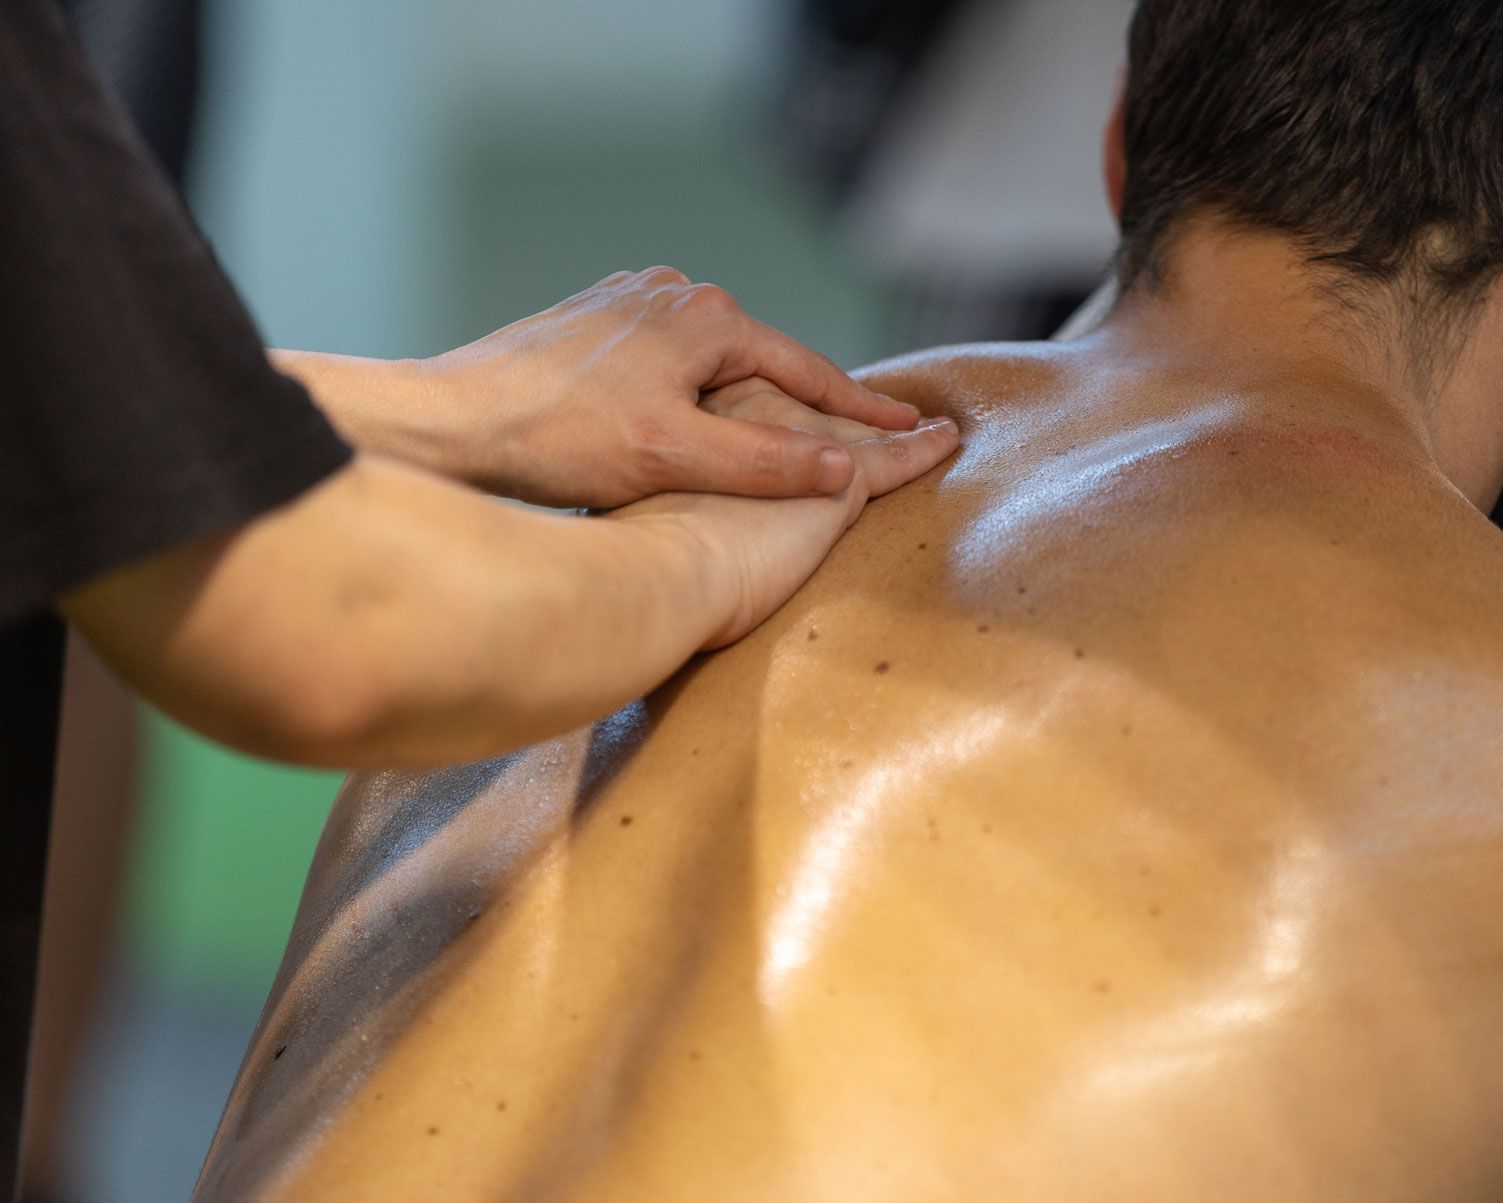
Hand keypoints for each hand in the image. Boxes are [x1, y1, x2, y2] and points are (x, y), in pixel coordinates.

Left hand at [425, 268, 925, 506]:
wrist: (451, 421)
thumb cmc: (556, 438)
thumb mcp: (675, 456)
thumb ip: (765, 462)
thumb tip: (846, 468)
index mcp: (706, 317)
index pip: (807, 370)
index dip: (861, 411)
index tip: (912, 431)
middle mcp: (672, 295)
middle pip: (762, 362)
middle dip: (807, 402)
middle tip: (859, 437)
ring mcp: (629, 304)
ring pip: (714, 362)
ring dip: (749, 397)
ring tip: (787, 434)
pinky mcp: (593, 324)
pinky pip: (670, 361)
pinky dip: (699, 391)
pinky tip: (698, 419)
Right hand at [611, 378, 960, 648]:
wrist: (656, 572)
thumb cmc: (640, 561)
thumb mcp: (652, 514)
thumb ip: (674, 505)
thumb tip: (676, 527)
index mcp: (701, 420)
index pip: (760, 412)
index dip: (789, 418)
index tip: (805, 421)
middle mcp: (753, 413)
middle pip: (813, 414)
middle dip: (846, 414)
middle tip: (883, 411)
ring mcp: (799, 443)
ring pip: (858, 431)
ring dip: (892, 426)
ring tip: (924, 421)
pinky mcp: (840, 479)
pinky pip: (896, 458)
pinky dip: (924, 448)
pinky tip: (947, 439)